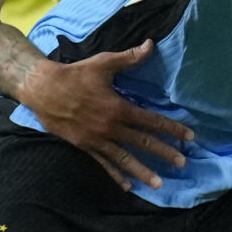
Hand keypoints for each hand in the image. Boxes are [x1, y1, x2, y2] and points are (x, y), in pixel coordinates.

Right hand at [17, 43, 194, 192]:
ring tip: (158, 184)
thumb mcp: (103, 63)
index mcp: (118, 107)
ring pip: (124, 158)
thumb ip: (129, 58)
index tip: (188, 137)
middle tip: (182, 163)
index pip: (151, 120)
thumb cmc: (75, 74)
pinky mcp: (84, 146)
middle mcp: (110, 127)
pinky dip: (115, 175)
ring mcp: (96, 140)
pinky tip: (127, 186)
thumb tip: (151, 45)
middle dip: (164, 153)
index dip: (171, 128)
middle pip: (142, 142)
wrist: (42, 89)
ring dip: (142, 171)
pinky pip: (103, 163)